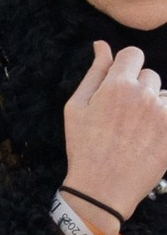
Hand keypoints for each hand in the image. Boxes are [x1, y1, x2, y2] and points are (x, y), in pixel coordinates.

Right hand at [63, 40, 166, 230]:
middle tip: (123, 117)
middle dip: (138, 89)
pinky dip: (161, 122)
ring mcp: (162, 114)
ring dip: (153, 106)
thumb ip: (94, 73)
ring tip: (137, 131)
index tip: (118, 85)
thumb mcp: (76, 108)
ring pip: (162, 96)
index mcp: (117, 85)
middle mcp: (143, 95)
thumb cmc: (84, 147)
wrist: (102, 189)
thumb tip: (101, 45)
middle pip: (149, 76)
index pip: (133, 54)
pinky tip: (148, 138)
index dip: (125, 67)